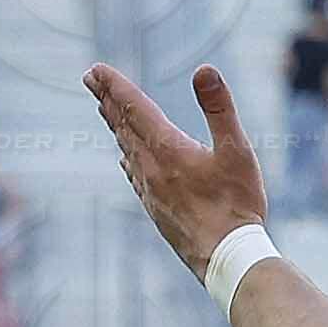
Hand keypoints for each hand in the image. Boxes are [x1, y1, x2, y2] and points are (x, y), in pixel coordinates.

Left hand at [86, 59, 268, 276]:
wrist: (228, 258)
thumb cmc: (237, 204)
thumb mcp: (237, 151)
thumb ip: (220, 108)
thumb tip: (204, 70)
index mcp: (167, 148)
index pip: (134, 108)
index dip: (115, 85)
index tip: (95, 68)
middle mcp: (151, 167)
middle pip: (123, 126)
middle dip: (107, 99)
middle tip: (89, 78)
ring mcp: (150, 190)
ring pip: (125, 150)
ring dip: (115, 126)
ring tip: (105, 110)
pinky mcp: (156, 210)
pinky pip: (133, 176)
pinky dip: (126, 157)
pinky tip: (126, 160)